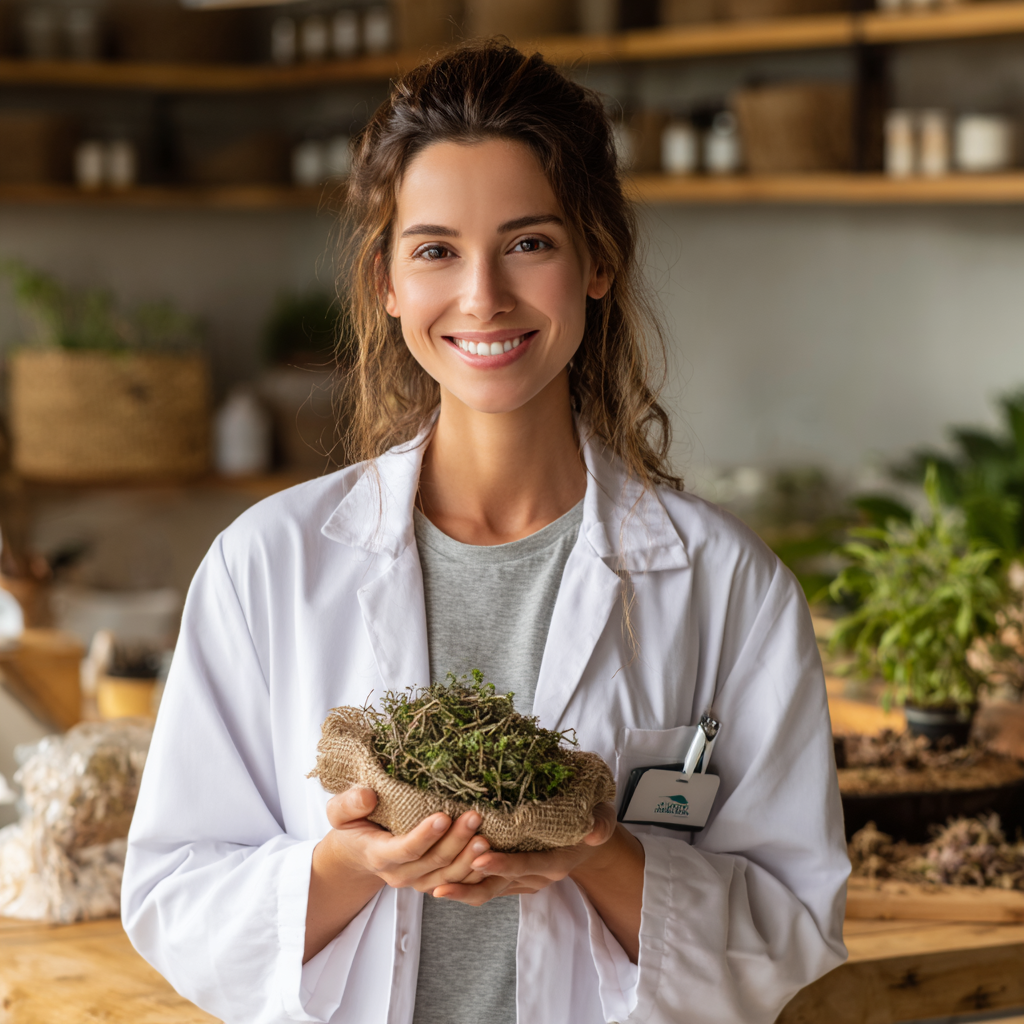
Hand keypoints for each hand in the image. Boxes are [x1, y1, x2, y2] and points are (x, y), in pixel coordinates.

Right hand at [305, 787, 489, 960]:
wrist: (357, 854)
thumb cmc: (352, 827)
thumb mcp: (339, 813)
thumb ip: (349, 804)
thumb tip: (368, 795)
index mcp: (378, 854)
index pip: (405, 850)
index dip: (424, 836)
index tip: (442, 816)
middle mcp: (400, 873)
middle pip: (433, 862)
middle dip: (456, 841)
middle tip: (475, 817)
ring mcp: (417, 881)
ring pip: (448, 876)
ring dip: (469, 858)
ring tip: (486, 836)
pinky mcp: (432, 881)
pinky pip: (457, 884)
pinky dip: (474, 873)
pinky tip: (490, 856)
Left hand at [431, 802, 644, 963]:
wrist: (588, 838)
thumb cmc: (592, 820)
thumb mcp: (603, 817)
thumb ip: (600, 823)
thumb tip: (594, 832)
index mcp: (555, 862)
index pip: (525, 865)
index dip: (502, 864)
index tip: (478, 858)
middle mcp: (537, 876)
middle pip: (499, 886)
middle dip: (469, 886)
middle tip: (440, 884)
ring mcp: (522, 879)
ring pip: (488, 889)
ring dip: (461, 888)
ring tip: (432, 884)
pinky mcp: (511, 877)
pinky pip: (486, 883)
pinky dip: (465, 879)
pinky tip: (442, 873)